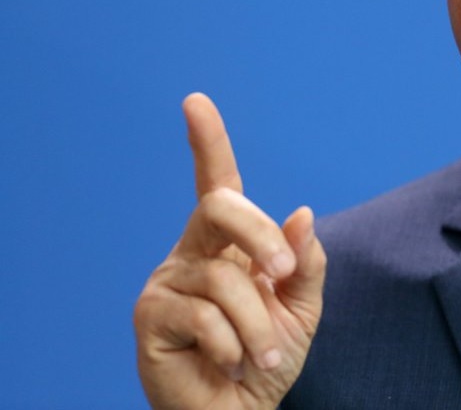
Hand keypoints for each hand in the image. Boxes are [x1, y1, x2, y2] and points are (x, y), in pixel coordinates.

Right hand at [134, 93, 326, 409]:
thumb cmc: (267, 357)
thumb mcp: (301, 308)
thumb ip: (304, 263)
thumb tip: (302, 214)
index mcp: (228, 243)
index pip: (217, 183)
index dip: (207, 141)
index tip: (195, 102)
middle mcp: (193, 252)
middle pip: (220, 207)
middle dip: (262, 236)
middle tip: (285, 277)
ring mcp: (168, 282)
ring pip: (226, 278)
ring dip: (258, 324)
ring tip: (264, 355)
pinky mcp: (151, 317)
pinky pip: (205, 316)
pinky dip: (233, 344)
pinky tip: (232, 363)